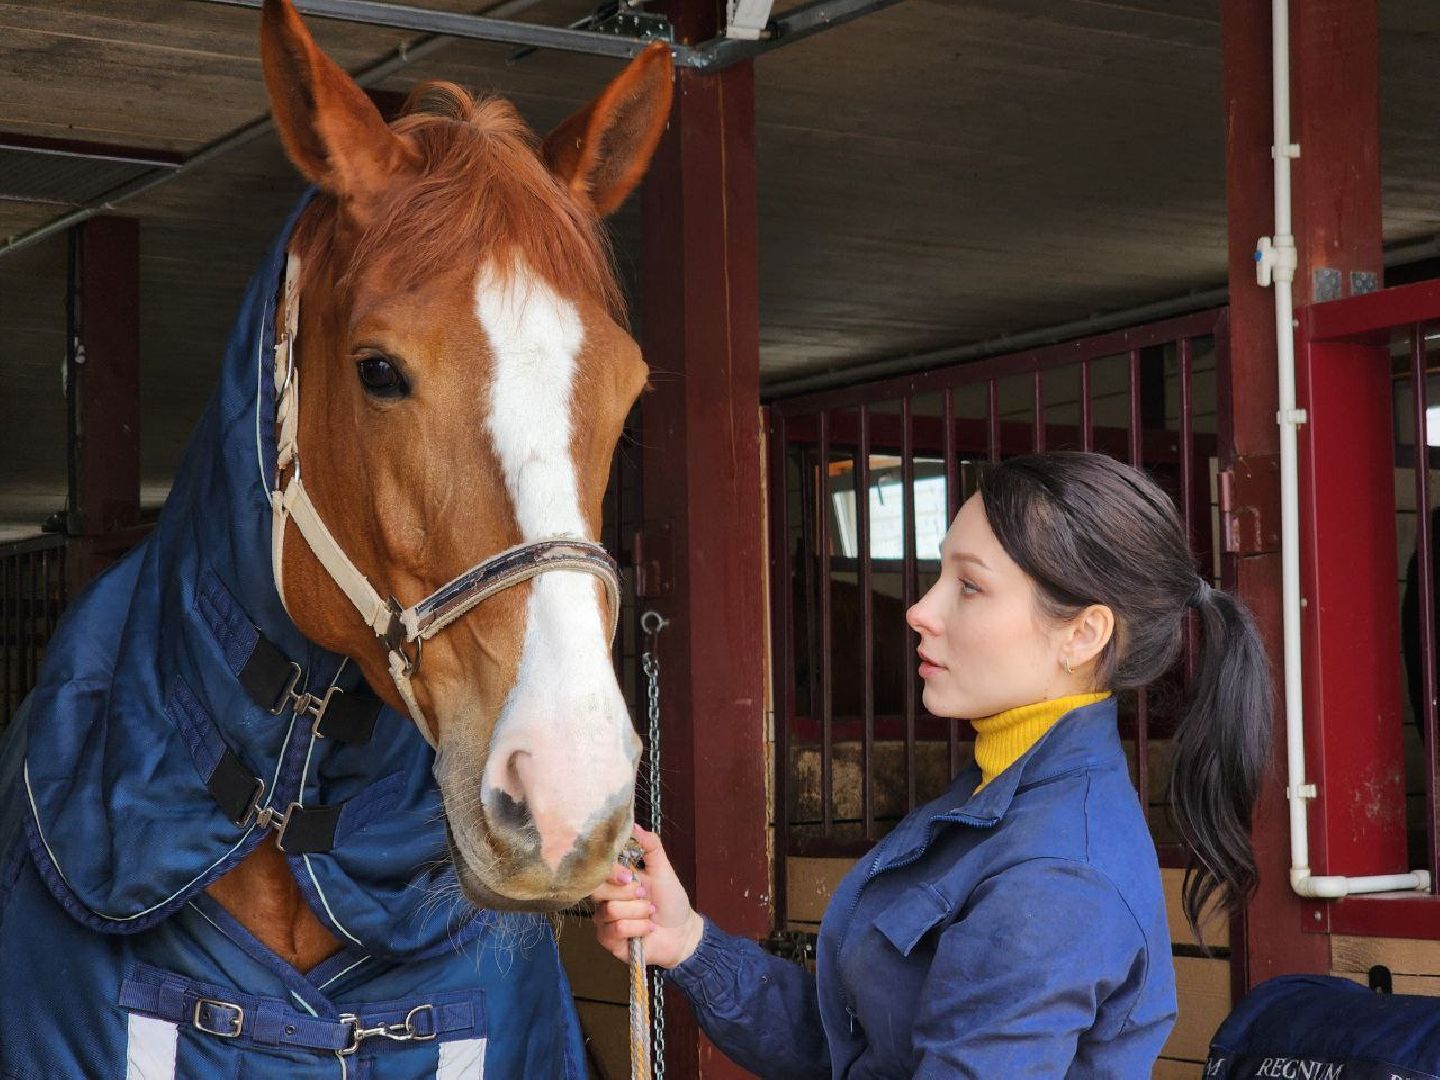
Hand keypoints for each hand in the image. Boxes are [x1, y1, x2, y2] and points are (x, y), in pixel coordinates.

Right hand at [590, 824, 703, 968]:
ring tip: (651, 913)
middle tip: (645, 895)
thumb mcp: (663, 869)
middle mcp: (605, 897)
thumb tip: (634, 825)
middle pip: (598, 890)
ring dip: (638, 912)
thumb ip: (650, 846)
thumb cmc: (671, 900)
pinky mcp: (608, 939)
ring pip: (610, 911)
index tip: (630, 875)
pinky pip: (615, 930)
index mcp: (615, 878)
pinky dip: (638, 928)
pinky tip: (648, 928)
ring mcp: (604, 919)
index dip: (612, 871)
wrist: (681, 932)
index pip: (599, 869)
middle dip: (627, 893)